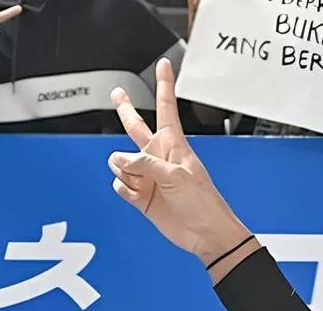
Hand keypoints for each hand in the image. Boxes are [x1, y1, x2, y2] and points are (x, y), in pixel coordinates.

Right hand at [107, 59, 251, 278]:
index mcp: (174, 145)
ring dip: (126, 173)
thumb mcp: (176, 176)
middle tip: (117, 93)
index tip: (165, 65)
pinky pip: (120, 185)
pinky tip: (140, 196)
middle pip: (136, 128)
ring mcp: (148, 175)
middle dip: (126, 110)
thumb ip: (145, 164)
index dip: (164, 85)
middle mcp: (158, 156)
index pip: (166, 108)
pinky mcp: (141, 195)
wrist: (205, 233)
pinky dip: (126, 190)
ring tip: (144, 184)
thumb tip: (118, 160)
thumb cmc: (203, 203)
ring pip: (119, 162)